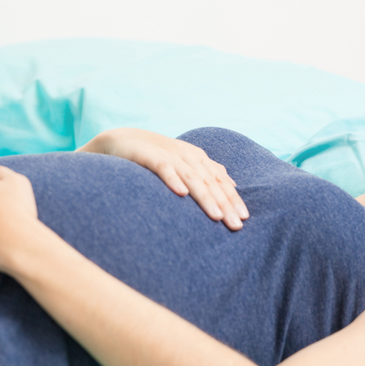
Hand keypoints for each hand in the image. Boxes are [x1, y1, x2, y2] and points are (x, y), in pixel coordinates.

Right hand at [79, 128, 248, 229]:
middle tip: (235, 225)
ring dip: (205, 197)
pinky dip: (173, 179)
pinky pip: (163, 168)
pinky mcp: (148, 155)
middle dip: (225, 203)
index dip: (233, 198)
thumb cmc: (155, 157)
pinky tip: (181, 193)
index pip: (220, 180)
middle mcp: (187, 155)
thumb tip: (233, 185)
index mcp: (197, 158)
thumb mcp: (183, 162)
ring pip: (192, 177)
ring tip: (216, 216)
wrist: (120, 140)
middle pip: (210, 181)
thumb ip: (206, 172)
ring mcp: (168, 154)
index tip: (244, 218)